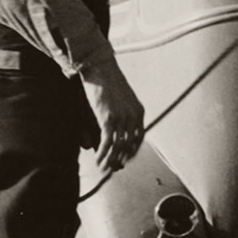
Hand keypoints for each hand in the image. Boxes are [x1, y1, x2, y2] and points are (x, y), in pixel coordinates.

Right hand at [79, 56, 145, 172]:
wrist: (99, 68)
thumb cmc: (106, 83)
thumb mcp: (118, 101)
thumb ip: (118, 119)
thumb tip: (112, 138)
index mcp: (139, 112)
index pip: (139, 138)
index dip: (132, 151)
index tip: (125, 160)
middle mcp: (133, 116)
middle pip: (129, 145)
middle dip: (119, 159)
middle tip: (111, 169)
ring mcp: (122, 118)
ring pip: (118, 147)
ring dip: (110, 160)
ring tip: (102, 168)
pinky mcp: (109, 118)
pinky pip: (108, 142)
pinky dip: (103, 154)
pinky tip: (98, 161)